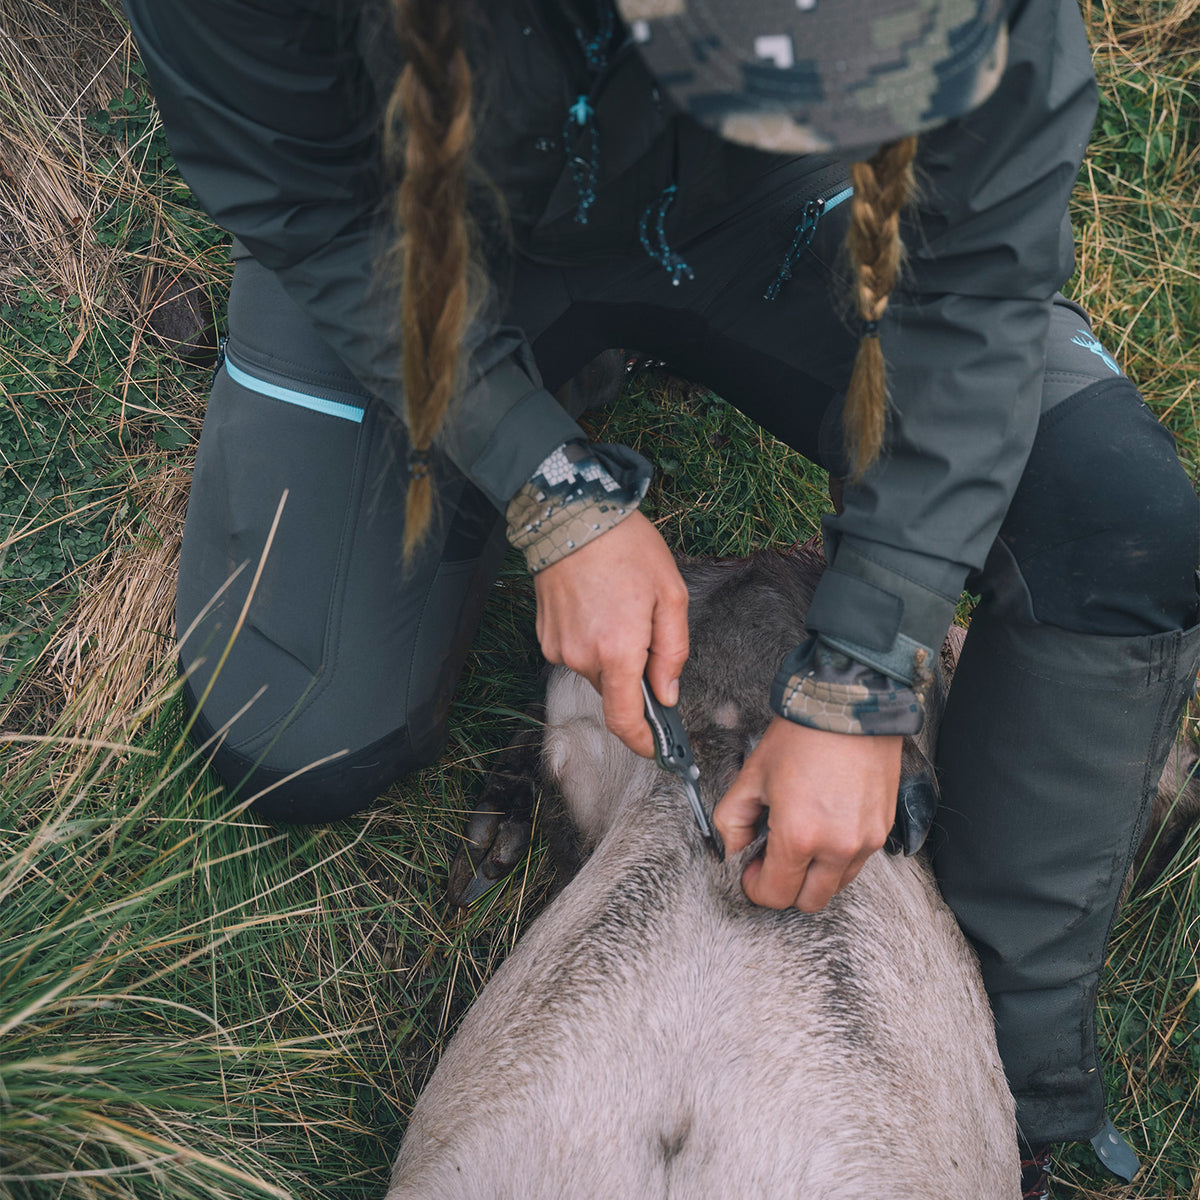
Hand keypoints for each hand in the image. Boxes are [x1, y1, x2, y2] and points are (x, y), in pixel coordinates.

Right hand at [533, 511, 688, 757]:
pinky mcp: (545, 636)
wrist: (572, 515)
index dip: (643, 741)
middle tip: (646, 631)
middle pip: (614, 691)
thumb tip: (668, 693)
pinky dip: (592, 641)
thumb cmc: (625, 548)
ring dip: (612, 655)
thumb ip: (672, 651)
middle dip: (634, 675)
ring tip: (619, 608)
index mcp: (617, 650)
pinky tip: (598, 606)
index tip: (656, 748)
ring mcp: (559, 648)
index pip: (625, 719)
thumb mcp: (670, 595)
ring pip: (596, 671)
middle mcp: (583, 657)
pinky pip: (577, 653)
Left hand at [714, 718, 900, 911]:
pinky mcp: (883, 830)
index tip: (750, 871)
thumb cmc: (802, 736)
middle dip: (785, 887)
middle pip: (809, 900)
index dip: (756, 887)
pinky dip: (837, 856)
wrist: (848, 706)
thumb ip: (732, 819)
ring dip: (814, 874)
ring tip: (799, 839)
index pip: (776, 894)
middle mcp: (837, 847)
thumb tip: (732, 848)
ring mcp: (865, 841)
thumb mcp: (752, 775)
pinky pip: (857, 861)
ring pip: (836, 884)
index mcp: (799, 837)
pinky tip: (822, 826)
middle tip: (771, 860)